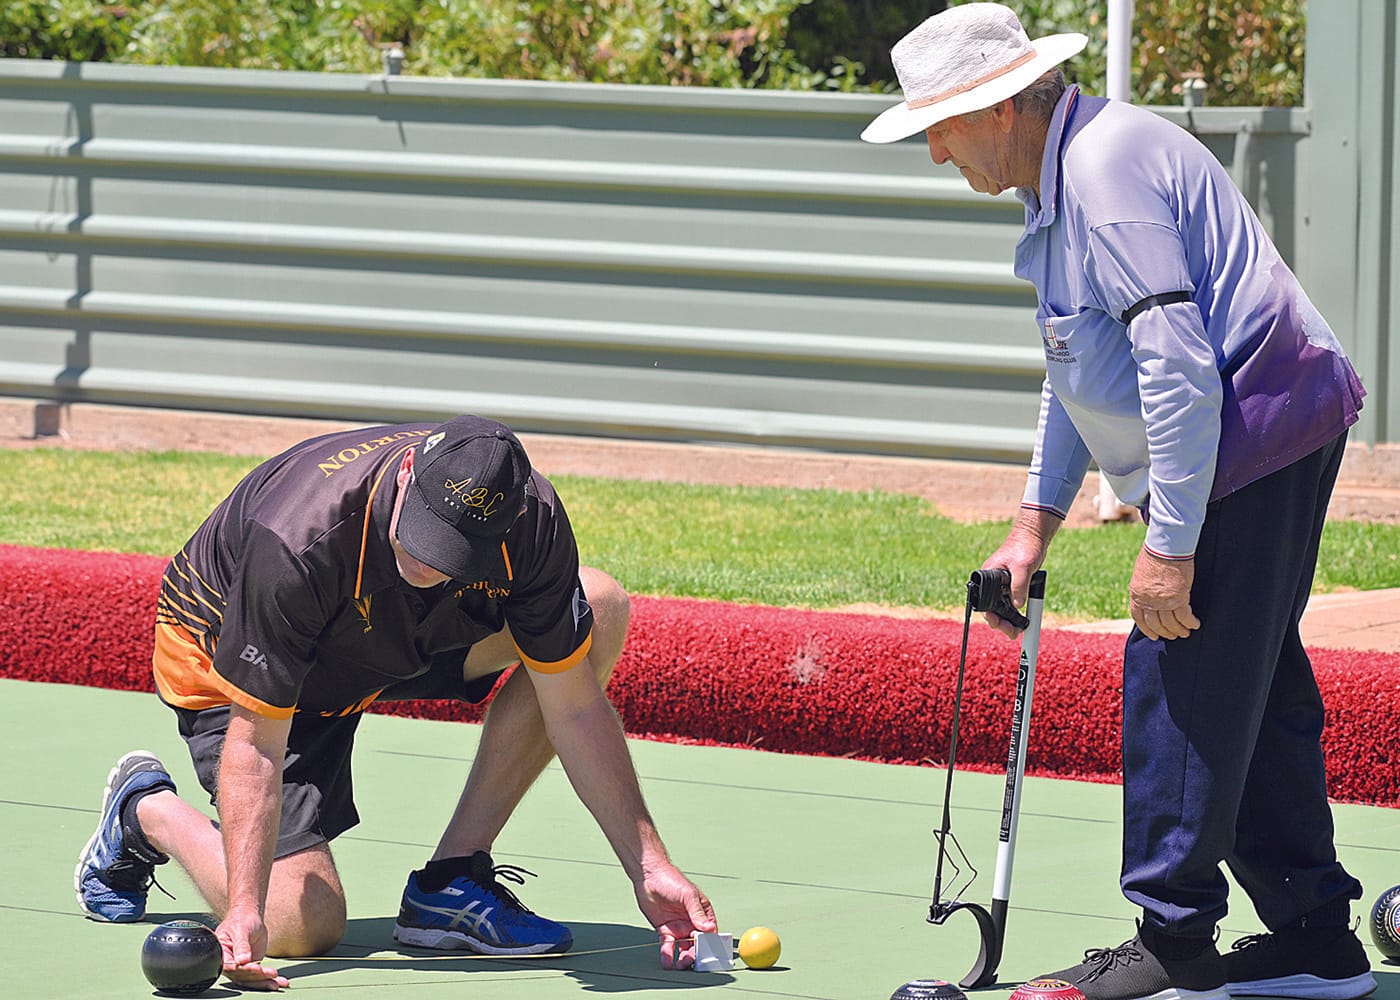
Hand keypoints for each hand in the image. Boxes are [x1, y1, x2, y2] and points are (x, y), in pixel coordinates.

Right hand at [217, 907, 288, 990]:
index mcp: (221, 954)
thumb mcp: (241, 930)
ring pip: (250, 979)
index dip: (243, 969)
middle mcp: (229, 964)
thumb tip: (242, 960)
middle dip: (257, 976)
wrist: (249, 917)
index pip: (230, 966)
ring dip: (264, 982)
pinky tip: (279, 982)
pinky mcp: (251, 967)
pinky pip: (258, 976)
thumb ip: (241, 945)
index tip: (256, 968)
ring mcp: (240, 967)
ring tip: (277, 983)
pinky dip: (268, 979)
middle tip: (271, 973)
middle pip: (242, 975)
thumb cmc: (241, 920)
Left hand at [638, 864, 715, 969]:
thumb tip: (709, 928)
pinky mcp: (665, 930)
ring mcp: (679, 927)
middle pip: (697, 944)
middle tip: (691, 961)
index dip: (710, 944)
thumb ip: (697, 912)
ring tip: (680, 965)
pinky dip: (668, 954)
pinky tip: (667, 961)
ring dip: (683, 958)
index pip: (710, 932)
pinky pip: (668, 946)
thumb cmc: (671, 880)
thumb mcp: (688, 895)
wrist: (649, 877)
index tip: (708, 954)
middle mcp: (692, 922)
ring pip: (684, 948)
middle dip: (696, 955)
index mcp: (702, 913)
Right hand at [980, 508, 1059, 638]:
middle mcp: (992, 583)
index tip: (999, 625)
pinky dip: (1014, 612)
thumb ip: (1019, 586)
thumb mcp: (1022, 567)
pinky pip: (1010, 602)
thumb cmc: (1024, 547)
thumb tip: (1017, 605)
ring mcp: (1002, 585)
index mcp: (987, 577)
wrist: (1034, 537)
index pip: (984, 602)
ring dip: (1008, 620)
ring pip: (1001, 607)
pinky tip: (1021, 620)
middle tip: (1012, 633)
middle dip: (1001, 622)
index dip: (991, 616)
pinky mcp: (1012, 585)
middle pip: (992, 608)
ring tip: (1017, 631)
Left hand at [1129, 549, 1199, 639]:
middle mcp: (1148, 600)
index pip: (1139, 617)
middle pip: (1156, 623)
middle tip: (1173, 636)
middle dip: (1165, 632)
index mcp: (1136, 593)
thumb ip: (1145, 587)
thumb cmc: (1155, 554)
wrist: (1165, 547)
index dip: (1147, 629)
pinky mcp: (1179, 597)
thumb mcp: (1142, 573)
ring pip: (1171, 623)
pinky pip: (1185, 616)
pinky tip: (1195, 625)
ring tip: (1185, 633)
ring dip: (1179, 630)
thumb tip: (1149, 593)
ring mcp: (1162, 601)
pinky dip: (1190, 622)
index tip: (1153, 636)